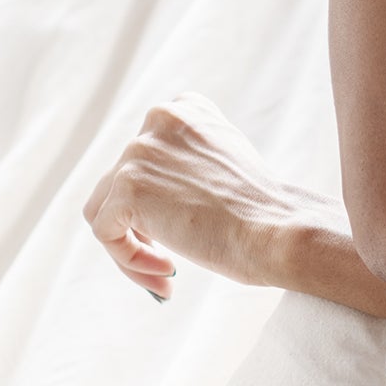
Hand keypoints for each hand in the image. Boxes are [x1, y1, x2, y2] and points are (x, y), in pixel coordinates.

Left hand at [82, 94, 336, 301]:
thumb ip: (189, 165)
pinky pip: (106, 232)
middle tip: (169, 262)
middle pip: (120, 183)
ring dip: (132, 247)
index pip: (145, 155)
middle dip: (143, 227)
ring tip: (166, 274)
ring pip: (106, 208)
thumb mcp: (226, 166)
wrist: (279, 230)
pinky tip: (168, 273)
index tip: (179, 227)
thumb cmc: (266, 215)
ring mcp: (139, 152)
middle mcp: (158, 120)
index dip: (156, 198)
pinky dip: (128, 260)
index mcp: (185, 110)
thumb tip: (156, 199)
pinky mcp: (128, 187)